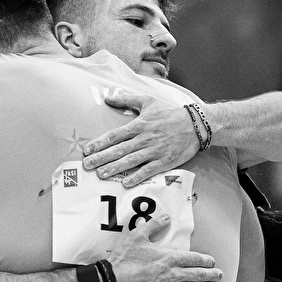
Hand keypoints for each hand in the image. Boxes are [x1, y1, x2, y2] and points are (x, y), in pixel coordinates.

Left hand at [82, 93, 199, 187]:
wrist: (195, 125)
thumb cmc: (170, 113)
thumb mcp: (148, 101)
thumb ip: (127, 100)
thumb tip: (108, 98)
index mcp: (138, 125)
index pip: (114, 135)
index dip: (99, 143)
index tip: (87, 150)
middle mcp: (144, 139)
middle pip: (119, 150)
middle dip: (101, 158)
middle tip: (86, 165)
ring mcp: (154, 151)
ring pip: (130, 161)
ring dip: (114, 168)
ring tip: (100, 174)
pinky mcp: (164, 162)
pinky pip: (148, 171)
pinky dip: (136, 177)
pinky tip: (125, 183)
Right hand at [104, 215, 221, 281]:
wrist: (112, 281)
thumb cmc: (125, 258)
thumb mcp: (137, 236)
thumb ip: (154, 225)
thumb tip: (166, 216)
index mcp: (169, 257)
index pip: (194, 258)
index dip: (206, 260)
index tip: (212, 262)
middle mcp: (173, 274)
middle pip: (198, 274)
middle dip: (211, 275)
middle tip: (220, 275)